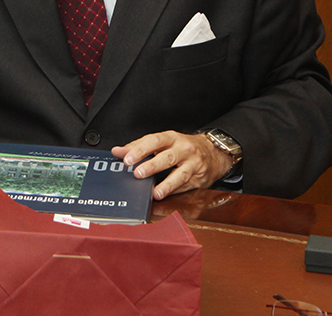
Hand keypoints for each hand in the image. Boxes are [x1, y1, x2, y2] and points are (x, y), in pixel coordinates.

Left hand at [112, 131, 232, 199]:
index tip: (127, 159)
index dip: (140, 150)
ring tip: (154, 192)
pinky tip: (164, 195)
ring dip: (166, 184)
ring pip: (180, 174)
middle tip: (138, 173)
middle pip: (167, 157)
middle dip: (152, 165)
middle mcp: (184, 149)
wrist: (213, 153)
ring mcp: (193, 164)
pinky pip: (186, 185)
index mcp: (171, 138)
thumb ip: (140, 147)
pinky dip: (174, 191)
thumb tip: (118, 151)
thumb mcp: (163, 142)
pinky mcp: (199, 178)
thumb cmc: (183, 147)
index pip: (154, 141)